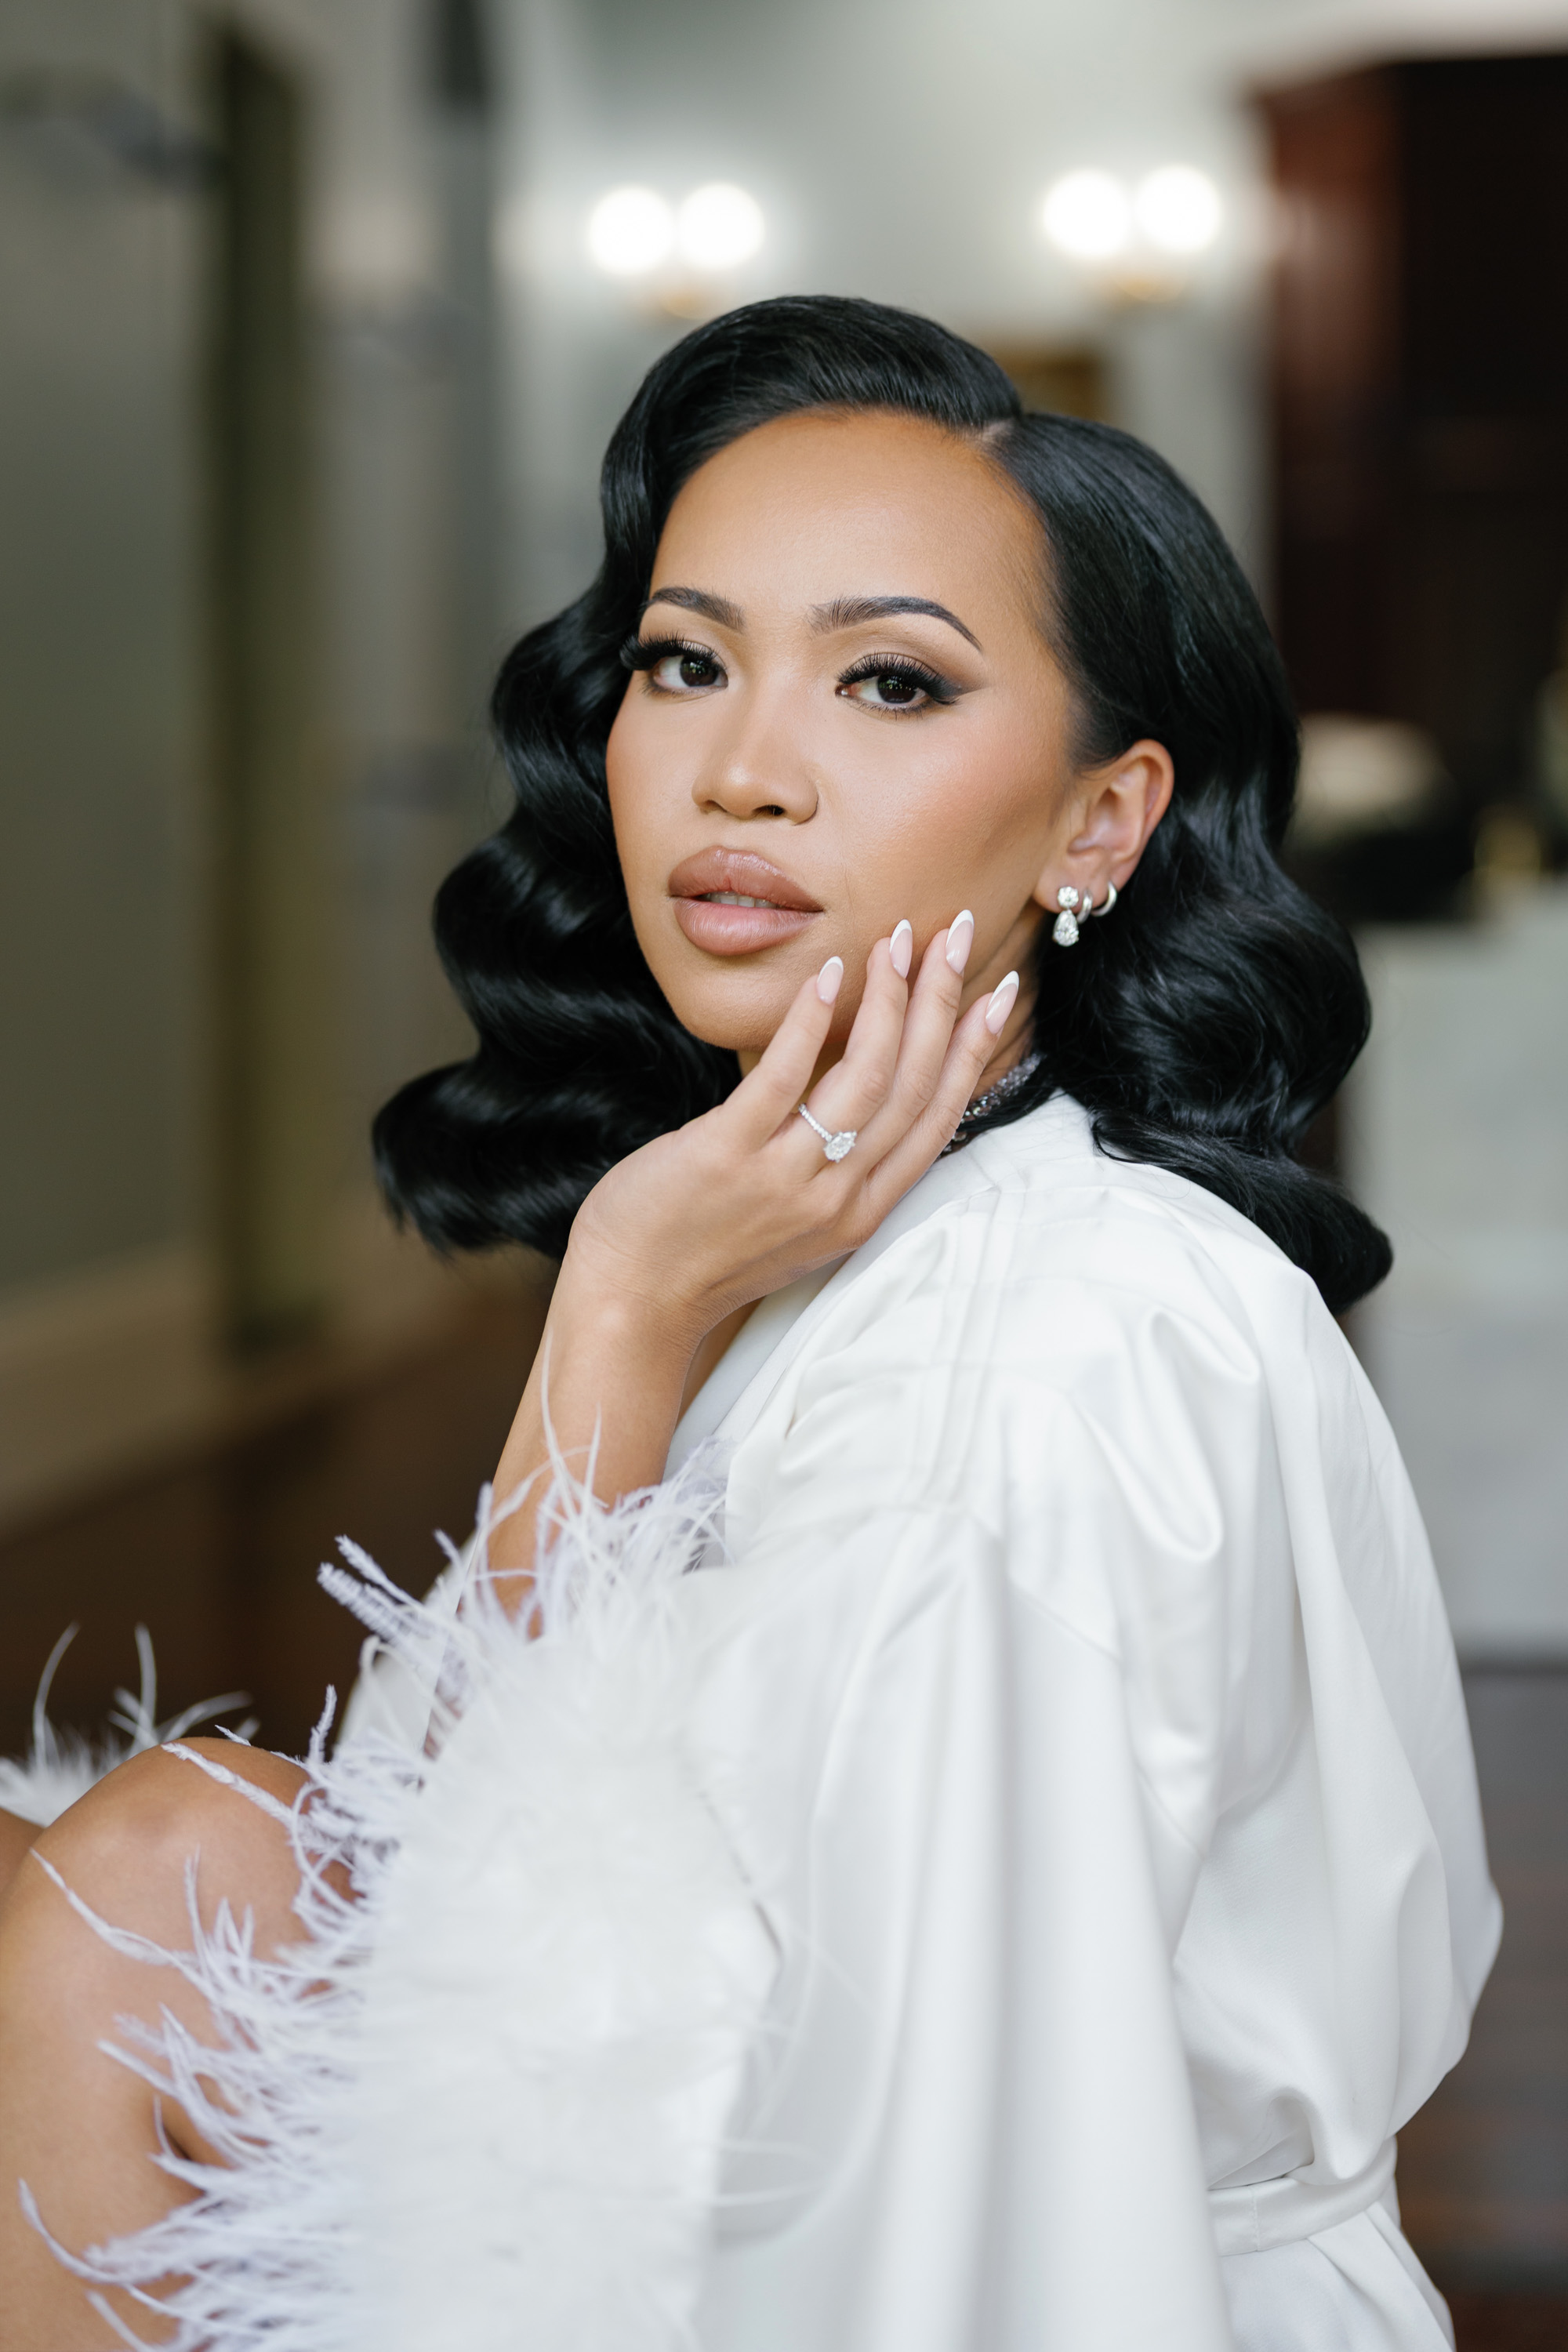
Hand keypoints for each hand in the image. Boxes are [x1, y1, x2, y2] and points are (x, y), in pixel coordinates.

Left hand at [565, 915, 1016, 1349]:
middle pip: (912, 1087)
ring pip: (865, 1079)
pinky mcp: (728, 1156)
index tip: (996, 992)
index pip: (937, 1118)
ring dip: (889, 1001)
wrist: (635, 1299)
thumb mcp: (799, 1221)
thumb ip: (839, 1165)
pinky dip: (810, 1022)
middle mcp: (836, 1197)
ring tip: (897, 941)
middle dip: (943, 1003)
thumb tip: (864, 1086)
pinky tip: (828, 974)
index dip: (971, 1050)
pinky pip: (783, 1081)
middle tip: (957, 934)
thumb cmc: (709, 1251)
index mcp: (861, 1211)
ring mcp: (785, 1178)